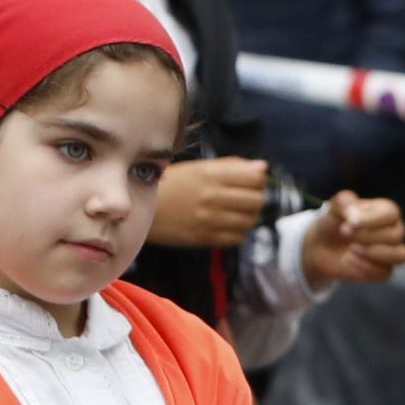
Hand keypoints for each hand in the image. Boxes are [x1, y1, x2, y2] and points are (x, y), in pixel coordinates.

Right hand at [152, 156, 270, 247]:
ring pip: (250, 220)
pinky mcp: (205, 238)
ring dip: (249, 216)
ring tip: (238, 211)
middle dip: (257, 198)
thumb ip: (231, 166)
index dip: (259, 180)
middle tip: (247, 197)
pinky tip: (228, 224)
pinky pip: (236, 237)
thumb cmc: (171, 183)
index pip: (255, 178)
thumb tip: (262, 168)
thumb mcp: (198, 167)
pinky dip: (238, 231)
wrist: (142, 208)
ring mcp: (209, 219)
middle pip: (257, 200)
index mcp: (211, 174)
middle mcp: (212, 196)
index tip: (253, 181)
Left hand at [301, 191, 404, 284]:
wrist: (323, 245)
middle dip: (367, 236)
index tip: (349, 223)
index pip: (391, 213)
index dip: (371, 220)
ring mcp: (392, 252)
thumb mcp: (335, 206)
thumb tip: (355, 216)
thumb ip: (345, 202)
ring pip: (399, 255)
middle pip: (396, 235)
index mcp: (386, 211)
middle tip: (344, 233)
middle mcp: (395, 231)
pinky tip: (349, 260)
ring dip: (373, 253)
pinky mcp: (384, 270)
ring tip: (350, 249)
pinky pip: (385, 273)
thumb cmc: (334, 222)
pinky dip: (365, 268)